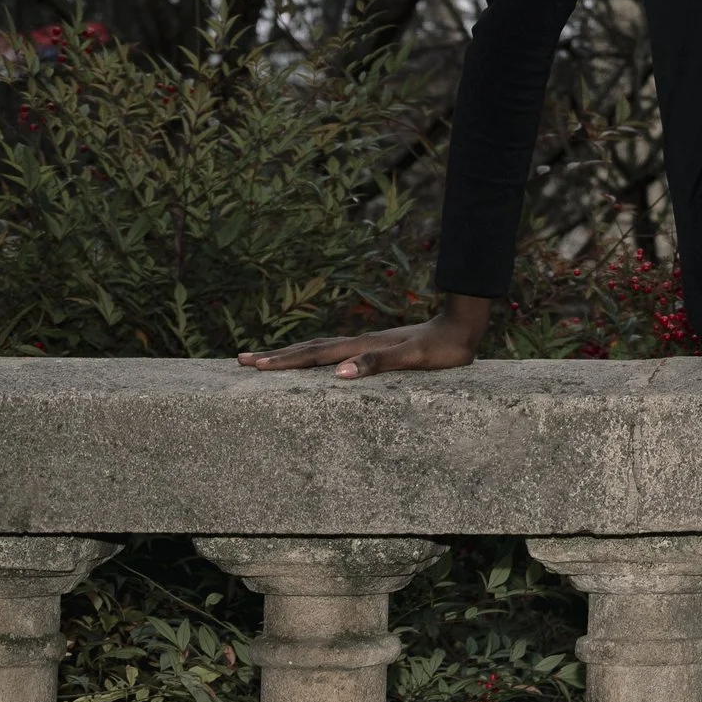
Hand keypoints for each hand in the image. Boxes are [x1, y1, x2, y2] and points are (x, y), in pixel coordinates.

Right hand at [238, 293, 490, 378]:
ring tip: (264, 359)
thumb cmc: (441, 348)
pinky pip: (334, 354)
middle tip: (240, 360)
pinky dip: (313, 357)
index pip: (314, 356)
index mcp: (361, 346)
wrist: (461, 327)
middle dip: (275, 356)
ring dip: (290, 355)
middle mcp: (358, 343)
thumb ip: (377, 363)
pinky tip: (313, 363)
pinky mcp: (375, 348)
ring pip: (319, 350)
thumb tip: (339, 373)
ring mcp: (365, 344)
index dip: (283, 362)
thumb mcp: (413, 358)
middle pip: (308, 349)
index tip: (252, 365)